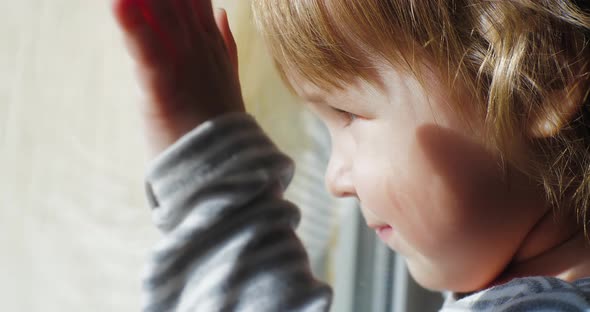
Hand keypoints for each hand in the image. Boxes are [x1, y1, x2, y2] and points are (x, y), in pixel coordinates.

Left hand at [112, 0, 244, 158]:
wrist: (225, 168)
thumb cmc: (218, 125)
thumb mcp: (226, 77)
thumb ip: (224, 42)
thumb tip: (224, 12)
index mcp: (212, 42)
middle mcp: (198, 44)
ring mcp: (183, 62)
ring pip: (161, 10)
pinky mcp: (161, 84)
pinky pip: (145, 48)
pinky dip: (131, 24)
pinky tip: (119, 2)